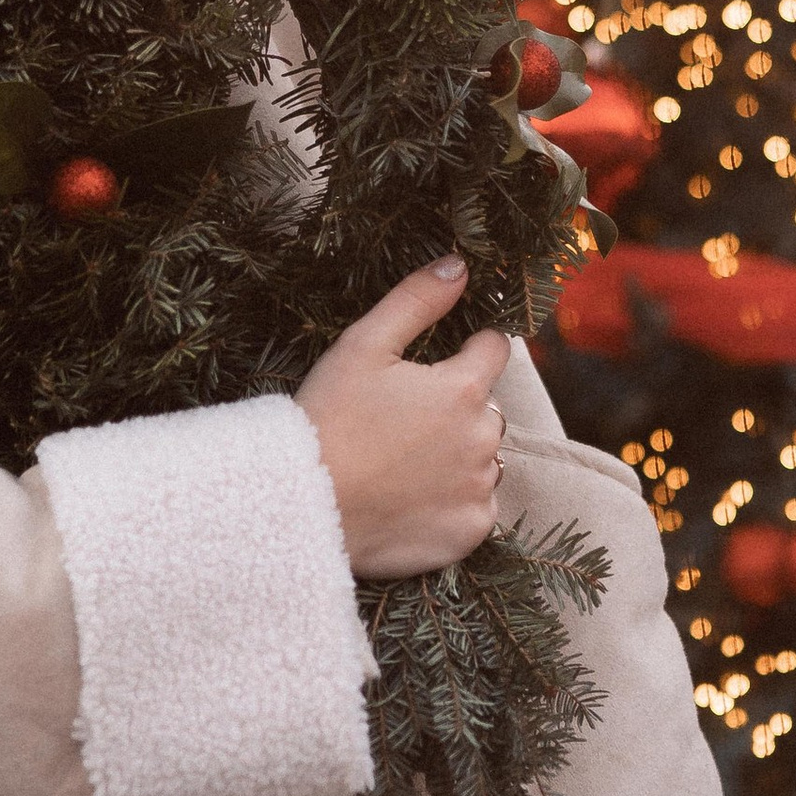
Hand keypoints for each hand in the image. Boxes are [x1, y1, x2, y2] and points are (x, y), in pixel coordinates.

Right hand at [297, 262, 510, 581]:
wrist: (302, 507)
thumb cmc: (327, 418)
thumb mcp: (363, 345)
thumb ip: (417, 300)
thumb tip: (459, 264)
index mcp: (462, 388)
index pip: (494, 350)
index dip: (468, 350)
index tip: (437, 365)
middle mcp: (483, 438)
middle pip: (486, 409)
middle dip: (457, 410)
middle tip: (401, 423)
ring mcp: (479, 488)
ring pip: (483, 459)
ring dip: (458, 457)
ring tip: (402, 464)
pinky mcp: (469, 531)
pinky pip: (476, 508)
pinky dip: (453, 503)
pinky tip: (410, 500)